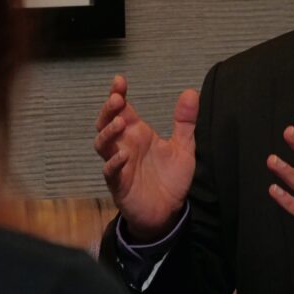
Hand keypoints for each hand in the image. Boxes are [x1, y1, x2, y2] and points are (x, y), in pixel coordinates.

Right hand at [94, 75, 196, 240]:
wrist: (169, 213)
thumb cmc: (170, 179)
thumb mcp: (183, 148)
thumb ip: (185, 122)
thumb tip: (191, 92)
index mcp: (137, 134)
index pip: (122, 110)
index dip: (118, 94)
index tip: (119, 80)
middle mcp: (125, 146)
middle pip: (106, 123)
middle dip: (108, 110)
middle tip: (117, 99)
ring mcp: (119, 165)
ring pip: (102, 145)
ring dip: (108, 132)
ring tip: (120, 123)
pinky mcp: (119, 184)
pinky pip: (110, 172)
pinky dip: (113, 162)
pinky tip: (123, 155)